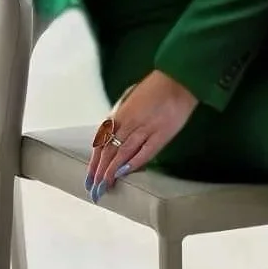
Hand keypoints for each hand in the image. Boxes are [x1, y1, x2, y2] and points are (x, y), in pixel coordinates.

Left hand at [85, 70, 198, 200]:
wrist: (177, 79)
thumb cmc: (155, 89)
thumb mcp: (132, 102)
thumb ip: (122, 121)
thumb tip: (113, 140)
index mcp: (120, 114)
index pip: (102, 142)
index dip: (94, 162)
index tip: (89, 178)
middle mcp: (128, 122)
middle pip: (109, 150)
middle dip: (100, 171)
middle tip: (94, 189)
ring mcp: (145, 127)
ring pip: (123, 152)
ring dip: (112, 171)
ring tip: (104, 186)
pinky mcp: (161, 132)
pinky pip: (145, 150)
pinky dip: (133, 162)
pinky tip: (124, 173)